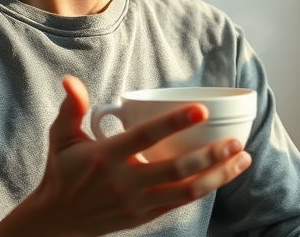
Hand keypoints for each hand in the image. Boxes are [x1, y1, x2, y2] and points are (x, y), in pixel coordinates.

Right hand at [0, 76, 251, 236]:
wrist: (57, 219)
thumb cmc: (63, 170)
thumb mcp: (61, 137)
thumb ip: (71, 108)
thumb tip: (70, 80)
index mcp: (105, 156)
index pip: (145, 137)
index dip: (174, 122)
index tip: (200, 109)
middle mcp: (123, 182)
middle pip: (176, 168)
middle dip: (210, 155)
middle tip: (236, 140)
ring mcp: (136, 202)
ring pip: (186, 190)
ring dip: (217, 175)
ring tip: (241, 157)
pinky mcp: (144, 216)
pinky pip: (180, 202)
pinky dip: (205, 188)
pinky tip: (223, 174)